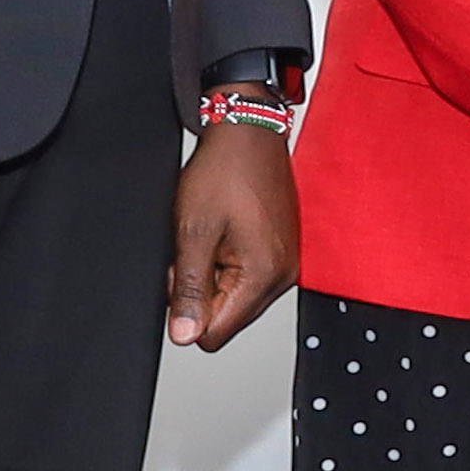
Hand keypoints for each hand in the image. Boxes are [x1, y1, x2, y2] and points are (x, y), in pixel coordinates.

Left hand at [166, 124, 297, 351]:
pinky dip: (229, 262)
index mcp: (265, 275)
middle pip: (228, 318)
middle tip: (197, 248)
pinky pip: (248, 278)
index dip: (188, 311)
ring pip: (236, 298)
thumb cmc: (225, 172)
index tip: (183, 273)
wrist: (248, 135)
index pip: (216, 333)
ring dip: (215, 275)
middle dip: (202, 293)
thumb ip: (189, 289)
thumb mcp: (193, 232)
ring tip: (213, 236)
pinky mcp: (283, 252)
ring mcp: (286, 264)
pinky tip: (225, 232)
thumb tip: (185, 335)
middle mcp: (283, 276)